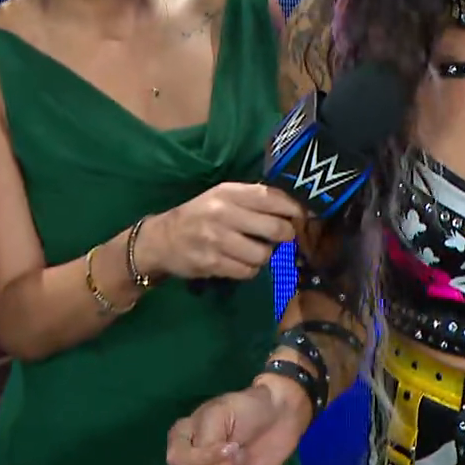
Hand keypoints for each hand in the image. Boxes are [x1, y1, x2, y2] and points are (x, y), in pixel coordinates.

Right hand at [139, 183, 304, 280]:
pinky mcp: (212, 263)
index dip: (293, 209)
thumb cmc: (200, 215)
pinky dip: (250, 269)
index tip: (302, 217)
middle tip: (281, 237)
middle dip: (285, 235)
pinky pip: (248, 271)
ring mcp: (217, 239)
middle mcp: (223, 213)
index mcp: (228, 193)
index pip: (272, 198)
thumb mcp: (222, 197)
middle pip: (275, 228)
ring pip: (264, 254)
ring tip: (256, 251)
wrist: (162, 239)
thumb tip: (293, 207)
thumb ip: (253, 198)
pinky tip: (241, 262)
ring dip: (265, 256)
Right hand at [166, 375, 312, 464]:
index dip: (203, 460)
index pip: (175, 461)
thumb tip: (206, 462)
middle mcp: (190, 464)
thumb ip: (206, 437)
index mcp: (182, 439)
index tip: (231, 446)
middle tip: (242, 454)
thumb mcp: (222, 411)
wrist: (279, 418)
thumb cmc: (248, 408)